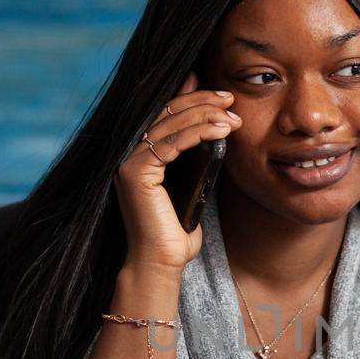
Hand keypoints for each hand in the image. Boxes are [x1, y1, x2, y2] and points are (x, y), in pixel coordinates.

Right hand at [116, 71, 242, 274]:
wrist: (160, 262)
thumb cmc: (178, 230)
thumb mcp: (194, 184)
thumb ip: (198, 157)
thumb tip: (216, 126)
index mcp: (141, 154)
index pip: (167, 115)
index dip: (193, 98)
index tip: (222, 96)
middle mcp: (130, 154)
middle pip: (167, 113)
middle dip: (202, 102)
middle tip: (230, 99)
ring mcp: (128, 162)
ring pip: (170, 125)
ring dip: (204, 116)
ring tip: (231, 116)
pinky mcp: (133, 173)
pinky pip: (170, 144)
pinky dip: (196, 133)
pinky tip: (219, 130)